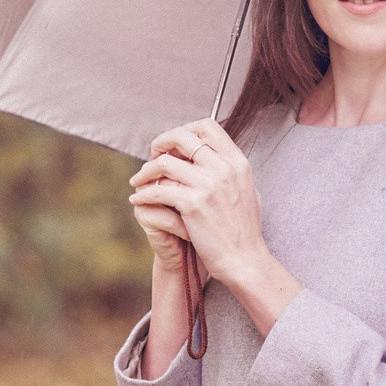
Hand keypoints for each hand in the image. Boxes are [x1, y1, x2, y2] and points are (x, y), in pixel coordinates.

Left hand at [128, 118, 268, 290]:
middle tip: (153, 155)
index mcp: (237, 162)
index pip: (207, 126)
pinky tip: (138, 198)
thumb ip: (230, 169)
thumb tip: (211, 154)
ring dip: (146, 170)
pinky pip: (158, 189)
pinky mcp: (193, 204)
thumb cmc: (244, 229)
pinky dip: (144, 193)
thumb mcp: (247, 189)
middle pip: (183, 136)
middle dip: (162, 142)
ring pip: (164, 163)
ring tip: (139, 180)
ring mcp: (208, 185)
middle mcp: (224, 168)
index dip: (185, 130)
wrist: (244, 259)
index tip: (174, 145)